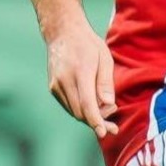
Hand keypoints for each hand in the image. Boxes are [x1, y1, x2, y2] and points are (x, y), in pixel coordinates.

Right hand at [45, 21, 119, 136]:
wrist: (63, 32)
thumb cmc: (88, 44)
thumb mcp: (104, 58)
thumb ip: (106, 82)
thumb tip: (108, 105)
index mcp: (80, 72)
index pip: (87, 104)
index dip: (96, 121)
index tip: (104, 132)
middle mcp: (64, 81)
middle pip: (80, 112)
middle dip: (96, 121)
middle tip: (112, 124)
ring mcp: (55, 85)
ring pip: (73, 111)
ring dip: (89, 117)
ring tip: (105, 112)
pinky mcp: (52, 87)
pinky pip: (68, 105)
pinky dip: (80, 109)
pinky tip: (92, 105)